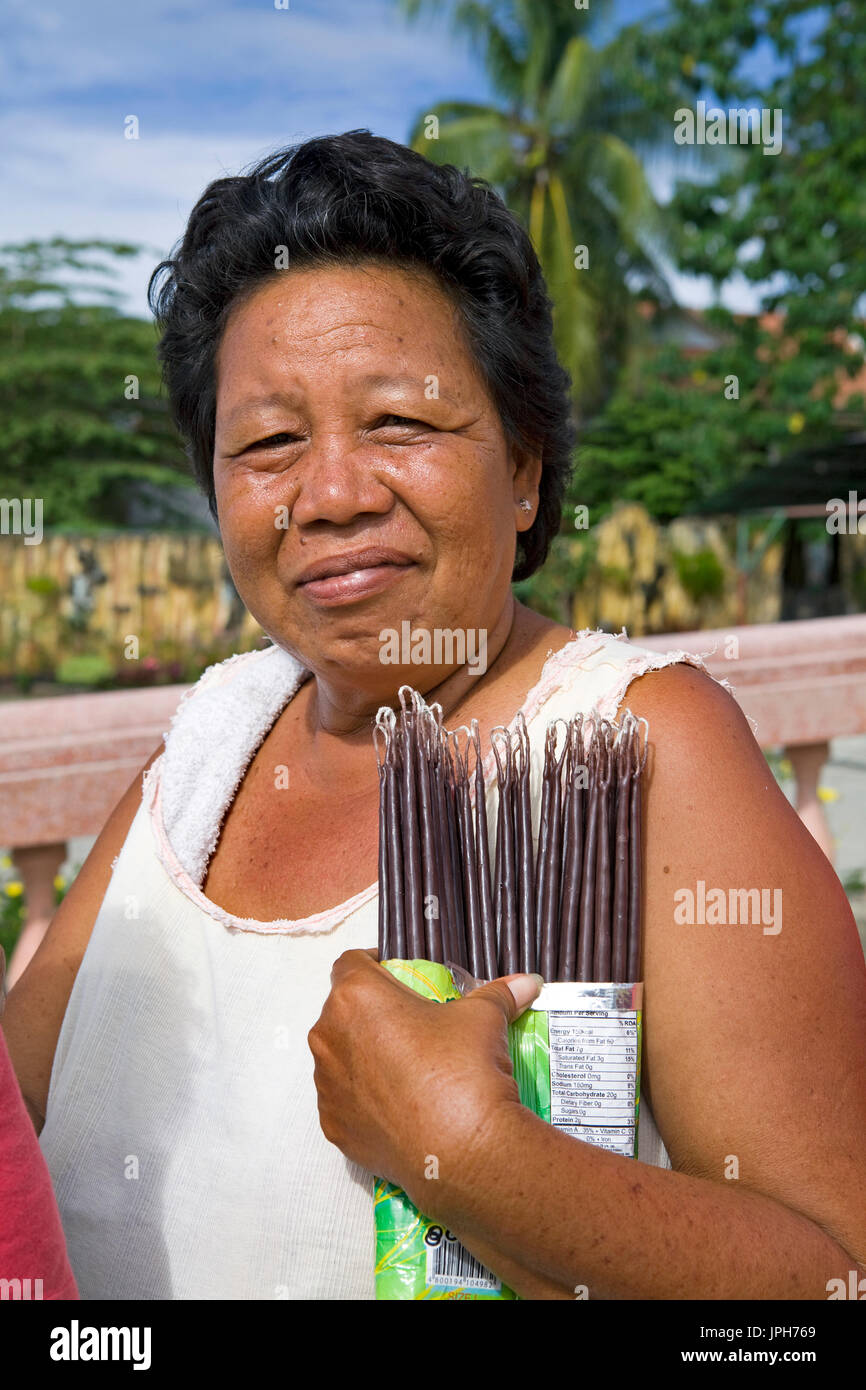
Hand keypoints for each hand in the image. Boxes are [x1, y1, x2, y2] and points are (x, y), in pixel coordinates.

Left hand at [308, 949, 541, 1204]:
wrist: (460, 1149)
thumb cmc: (462, 1070)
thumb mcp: (483, 1017)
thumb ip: (498, 993)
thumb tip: (527, 983)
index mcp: (356, 997)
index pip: (352, 962)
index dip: (374, 964)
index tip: (395, 974)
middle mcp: (329, 1036)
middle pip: (344, 1010)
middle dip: (372, 1013)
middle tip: (411, 1025)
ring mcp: (326, 1083)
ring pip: (340, 1056)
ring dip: (364, 1055)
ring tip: (406, 1069)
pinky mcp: (333, 1124)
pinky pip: (344, 1100)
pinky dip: (364, 1098)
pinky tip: (399, 1105)